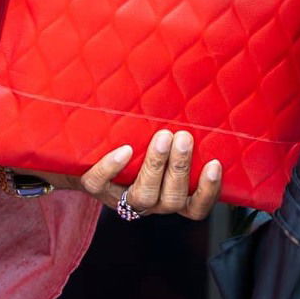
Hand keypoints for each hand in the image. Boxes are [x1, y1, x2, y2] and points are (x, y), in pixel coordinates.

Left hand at [39, 129, 222, 220]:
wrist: (84, 152)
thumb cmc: (135, 141)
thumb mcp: (159, 141)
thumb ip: (179, 130)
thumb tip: (200, 90)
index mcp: (170, 195)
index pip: (195, 208)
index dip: (208, 192)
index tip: (215, 164)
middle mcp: (150, 202)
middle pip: (171, 200)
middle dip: (179, 168)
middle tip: (182, 137)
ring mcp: (122, 198)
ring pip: (144, 196)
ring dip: (155, 166)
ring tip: (161, 137)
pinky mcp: (95, 189)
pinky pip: (101, 184)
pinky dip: (113, 167)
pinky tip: (124, 150)